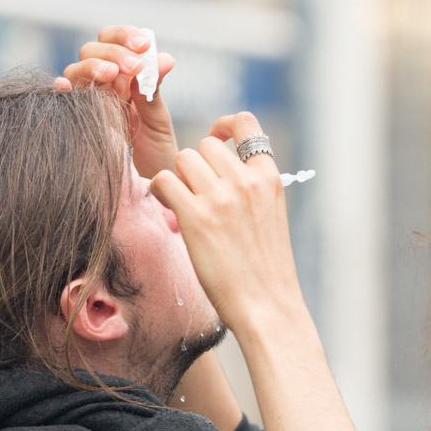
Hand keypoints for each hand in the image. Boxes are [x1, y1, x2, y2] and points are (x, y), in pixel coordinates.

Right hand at [55, 25, 177, 177]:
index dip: (124, 36)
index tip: (144, 44)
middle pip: (92, 50)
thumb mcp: (158, 120)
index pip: (114, 42)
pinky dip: (61, 89)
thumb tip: (163, 57)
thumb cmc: (157, 156)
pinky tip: (66, 87)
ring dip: (93, 66)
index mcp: (123, 79)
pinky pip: (61, 100)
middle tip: (134, 66)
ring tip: (112, 74)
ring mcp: (86, 103)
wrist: (151, 188)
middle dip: (113, 51)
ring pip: (76, 70)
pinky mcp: (75, 122)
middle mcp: (100, 87)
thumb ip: (154, 89)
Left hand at [149, 112, 298, 331]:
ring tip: (184, 205)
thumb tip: (217, 169)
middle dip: (196, 165)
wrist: (267, 305)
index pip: (245, 124)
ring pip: (182, 159)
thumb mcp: (271, 216)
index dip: (224, 127)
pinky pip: (164, 181)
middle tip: (197, 194)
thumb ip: (251, 187)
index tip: (217, 139)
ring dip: (178, 179)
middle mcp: (246, 181)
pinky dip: (160, 192)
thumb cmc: (265, 269)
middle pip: (204, 146)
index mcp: (269, 179)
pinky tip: (169, 209)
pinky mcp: (195, 217)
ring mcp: (220, 197)